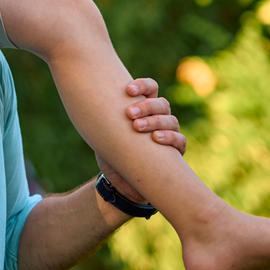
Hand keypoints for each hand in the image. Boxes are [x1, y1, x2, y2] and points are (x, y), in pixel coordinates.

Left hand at [95, 77, 185, 203]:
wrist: (120, 184)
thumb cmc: (111, 154)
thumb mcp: (103, 135)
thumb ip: (103, 118)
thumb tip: (88, 96)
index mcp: (144, 108)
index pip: (151, 88)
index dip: (142, 85)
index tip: (128, 90)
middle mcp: (159, 119)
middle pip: (161, 103)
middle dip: (145, 106)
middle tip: (129, 114)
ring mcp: (169, 135)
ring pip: (171, 119)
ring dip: (155, 121)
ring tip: (137, 127)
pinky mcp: (176, 153)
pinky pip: (180, 141)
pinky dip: (170, 137)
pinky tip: (157, 139)